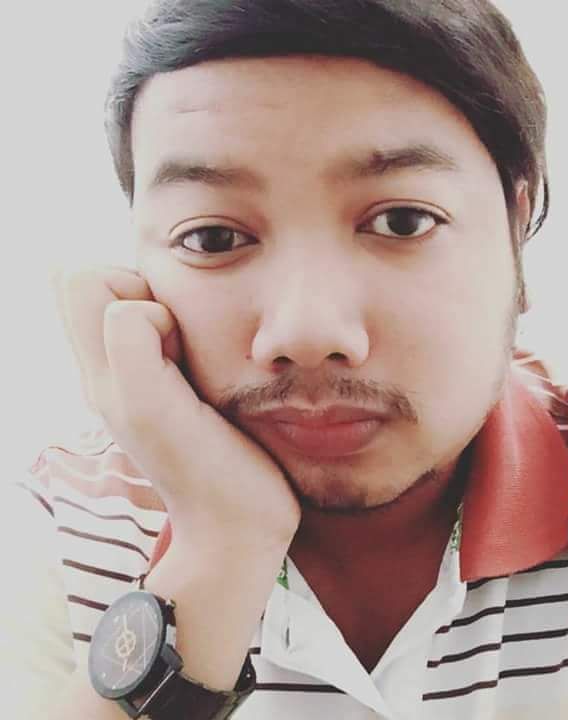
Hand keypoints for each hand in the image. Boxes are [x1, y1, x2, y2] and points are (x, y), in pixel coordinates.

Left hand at [52, 266, 300, 548]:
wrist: (236, 524)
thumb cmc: (200, 468)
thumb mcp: (150, 404)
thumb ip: (131, 342)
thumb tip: (147, 310)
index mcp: (101, 370)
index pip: (84, 280)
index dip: (131, 288)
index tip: (169, 333)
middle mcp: (115, 372)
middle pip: (106, 287)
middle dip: (151, 294)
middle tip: (183, 342)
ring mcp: (147, 384)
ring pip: (141, 307)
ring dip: (176, 316)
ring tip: (199, 360)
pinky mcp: (179, 394)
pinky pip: (171, 336)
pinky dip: (193, 337)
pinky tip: (212, 372)